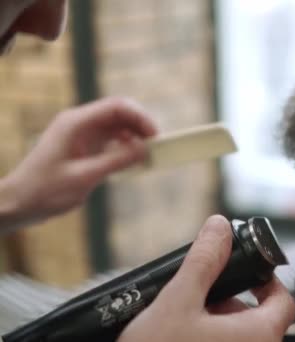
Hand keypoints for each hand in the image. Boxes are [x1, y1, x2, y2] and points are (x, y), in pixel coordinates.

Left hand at [1, 97, 156, 228]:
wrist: (20, 202)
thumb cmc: (45, 190)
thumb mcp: (84, 177)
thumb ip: (116, 161)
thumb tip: (144, 149)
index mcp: (75, 123)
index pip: (116, 107)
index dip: (139, 117)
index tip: (155, 136)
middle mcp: (79, 123)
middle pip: (119, 113)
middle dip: (140, 125)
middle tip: (155, 145)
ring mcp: (82, 134)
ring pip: (117, 125)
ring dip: (134, 136)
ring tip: (147, 154)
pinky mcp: (84, 146)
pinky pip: (111, 139)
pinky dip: (125, 146)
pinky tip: (132, 160)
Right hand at [118, 215, 294, 341]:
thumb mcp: (178, 302)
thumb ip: (203, 261)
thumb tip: (220, 226)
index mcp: (259, 336)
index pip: (284, 301)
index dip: (266, 281)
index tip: (243, 272)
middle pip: (260, 321)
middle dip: (232, 303)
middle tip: (201, 297)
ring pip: (241, 339)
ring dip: (219, 324)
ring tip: (185, 321)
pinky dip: (212, 341)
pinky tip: (183, 338)